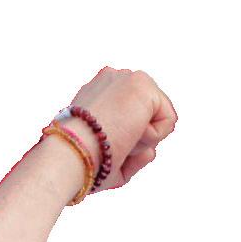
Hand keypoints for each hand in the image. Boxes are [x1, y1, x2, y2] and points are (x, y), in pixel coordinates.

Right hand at [59, 68, 177, 191]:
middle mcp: (113, 79)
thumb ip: (129, 153)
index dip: (128, 139)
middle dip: (138, 139)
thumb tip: (151, 152)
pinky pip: (169, 120)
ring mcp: (126, 78)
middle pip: (151, 117)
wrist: (71, 154)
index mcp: (100, 92)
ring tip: (119, 139)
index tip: (104, 144)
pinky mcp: (141, 82)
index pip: (135, 115)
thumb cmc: (83, 163)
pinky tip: (128, 133)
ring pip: (160, 119)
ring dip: (144, 140)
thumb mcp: (106, 157)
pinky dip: (153, 136)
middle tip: (112, 143)